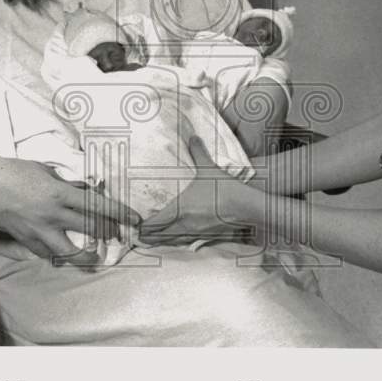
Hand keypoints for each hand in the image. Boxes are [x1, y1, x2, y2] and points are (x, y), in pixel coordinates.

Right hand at [0, 156, 140, 268]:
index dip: (119, 213)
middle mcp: (53, 215)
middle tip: (118, 234)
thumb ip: (68, 184)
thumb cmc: (17, 172)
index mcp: (59, 194)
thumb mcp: (48, 172)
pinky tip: (63, 254)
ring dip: (84, 255)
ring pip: (68, 251)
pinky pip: (46, 253)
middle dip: (108, 232)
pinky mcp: (26, 240)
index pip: (97, 206)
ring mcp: (39, 231)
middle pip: (88, 229)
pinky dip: (56, 254)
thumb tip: (86, 192)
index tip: (134, 219)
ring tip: (94, 257)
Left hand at [137, 136, 257, 246]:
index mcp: (180, 209)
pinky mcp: (207, 237)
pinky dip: (177, 242)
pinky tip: (177, 240)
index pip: (154, 223)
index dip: (143, 227)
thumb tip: (193, 137)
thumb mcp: (208, 168)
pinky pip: (186, 243)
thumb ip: (198, 152)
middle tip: (139, 236)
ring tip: (152, 241)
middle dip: (148, 236)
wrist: (246, 206)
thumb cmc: (224, 188)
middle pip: (159, 236)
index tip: (135, 226)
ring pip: (172, 242)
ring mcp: (196, 234)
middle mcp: (184, 225)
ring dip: (161, 241)